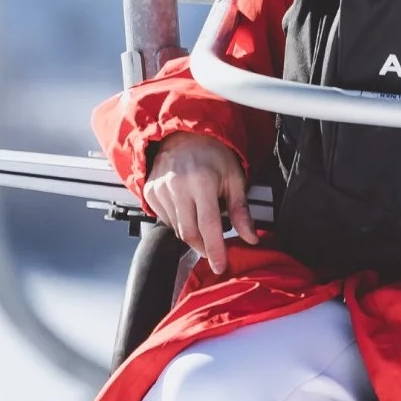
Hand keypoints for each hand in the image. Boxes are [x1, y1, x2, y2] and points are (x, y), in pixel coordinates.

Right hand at [143, 131, 256, 275]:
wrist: (184, 134)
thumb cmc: (212, 153)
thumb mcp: (234, 178)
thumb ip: (241, 210)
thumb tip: (251, 237)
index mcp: (201, 182)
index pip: (209, 226)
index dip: (215, 250)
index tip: (221, 266)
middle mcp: (177, 186)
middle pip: (189, 233)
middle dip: (204, 247)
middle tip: (215, 249)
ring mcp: (160, 189)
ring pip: (177, 229)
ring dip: (192, 232)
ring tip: (203, 217)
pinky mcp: (149, 191)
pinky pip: (165, 219)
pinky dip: (179, 222)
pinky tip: (187, 208)